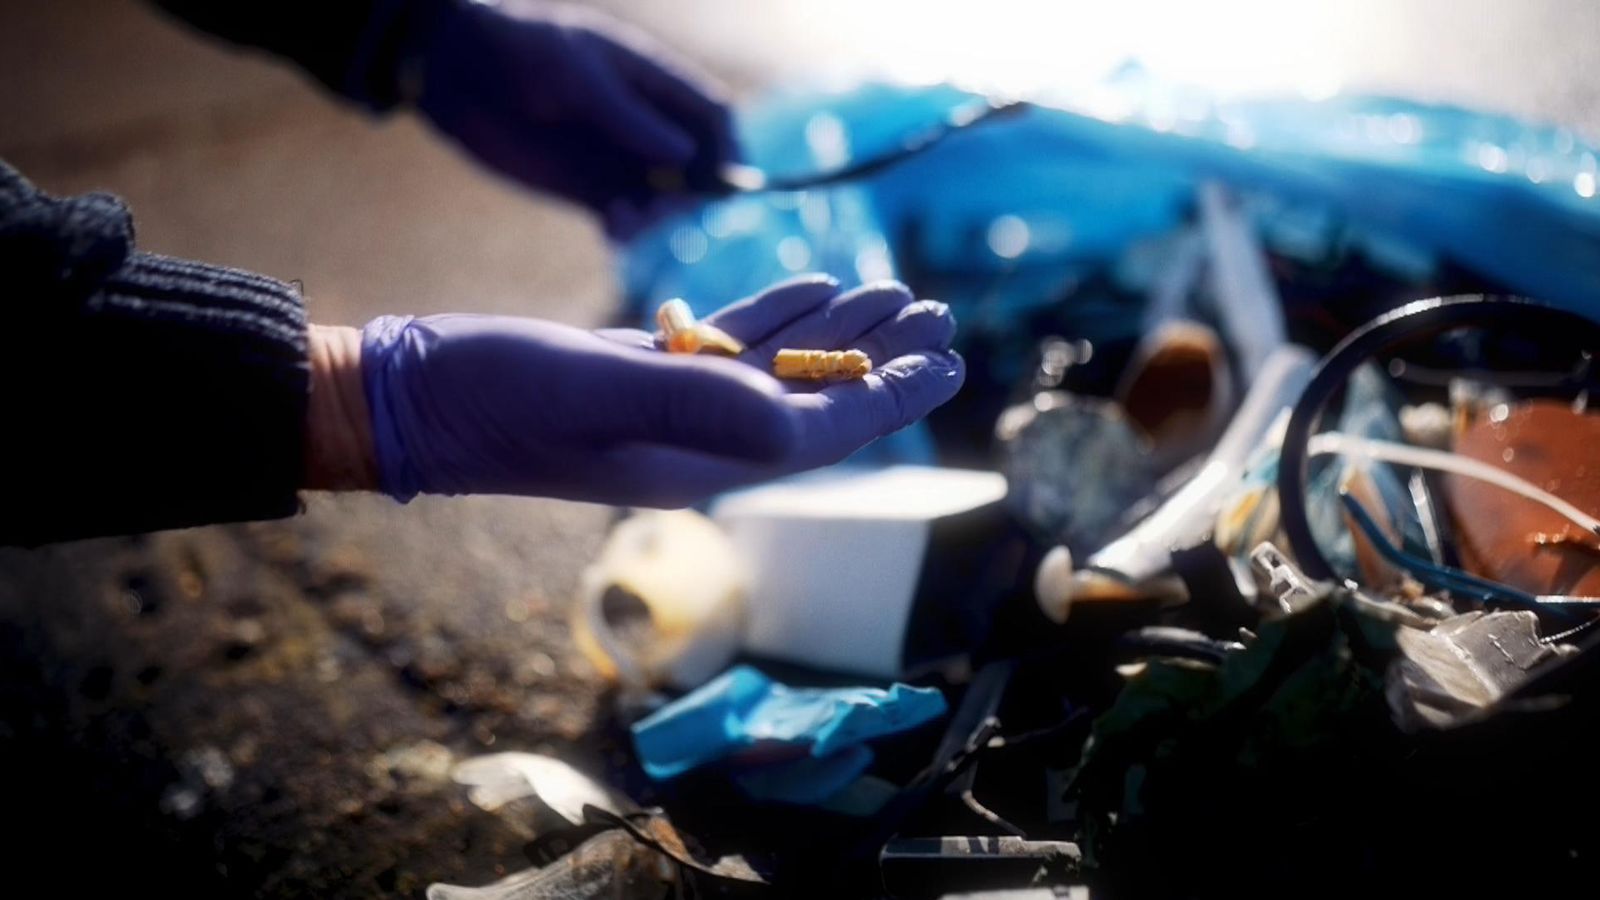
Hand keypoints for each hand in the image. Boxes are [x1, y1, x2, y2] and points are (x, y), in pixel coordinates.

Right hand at [355, 276, 962, 506]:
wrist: (409, 398)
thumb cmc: (492, 399)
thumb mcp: (595, 395)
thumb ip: (694, 403)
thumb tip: (790, 419)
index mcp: (696, 458)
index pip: (818, 430)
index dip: (890, 396)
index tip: (949, 362)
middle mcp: (693, 440)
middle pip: (812, 397)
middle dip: (881, 358)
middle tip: (940, 318)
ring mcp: (666, 407)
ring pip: (775, 366)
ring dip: (837, 330)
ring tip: (895, 295)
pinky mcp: (637, 374)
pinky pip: (727, 345)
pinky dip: (773, 316)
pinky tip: (810, 287)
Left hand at [410, 0, 735, 239]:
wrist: (455, 72)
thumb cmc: (520, 51)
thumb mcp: (577, 76)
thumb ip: (629, 117)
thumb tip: (688, 155)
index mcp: (653, 82)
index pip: (713, 116)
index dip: (731, 148)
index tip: (729, 181)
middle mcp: (645, 125)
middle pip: (698, 167)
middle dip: (693, 193)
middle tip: (665, 209)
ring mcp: (618, 159)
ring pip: (665, 200)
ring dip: (659, 218)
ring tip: (627, 222)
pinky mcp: (588, 190)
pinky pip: (626, 219)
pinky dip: (629, 230)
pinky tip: (612, 232)